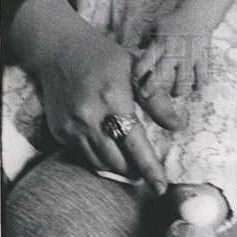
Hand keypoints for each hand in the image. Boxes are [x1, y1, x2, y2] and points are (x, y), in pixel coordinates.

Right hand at [12, 0, 182, 192]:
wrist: (61, 50)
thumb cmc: (105, 58)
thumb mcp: (136, 69)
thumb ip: (156, 99)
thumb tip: (177, 125)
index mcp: (114, 98)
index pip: (134, 142)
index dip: (149, 167)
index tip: (161, 187)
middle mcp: (90, 116)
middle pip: (116, 160)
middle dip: (135, 172)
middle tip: (148, 174)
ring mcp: (72, 126)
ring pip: (99, 163)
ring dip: (118, 170)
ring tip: (132, 168)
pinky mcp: (59, 131)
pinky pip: (83, 156)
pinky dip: (99, 160)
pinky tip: (111, 154)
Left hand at [133, 11, 211, 101]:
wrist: (198, 13)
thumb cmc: (174, 20)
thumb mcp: (156, 25)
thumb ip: (144, 38)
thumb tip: (136, 48)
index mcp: (160, 44)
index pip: (144, 64)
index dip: (137, 75)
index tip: (137, 79)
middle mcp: (174, 52)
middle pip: (160, 76)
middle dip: (151, 88)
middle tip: (148, 94)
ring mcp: (190, 56)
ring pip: (183, 80)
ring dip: (178, 91)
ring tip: (175, 93)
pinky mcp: (203, 57)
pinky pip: (202, 76)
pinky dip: (199, 85)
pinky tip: (195, 87)